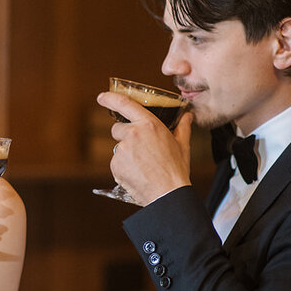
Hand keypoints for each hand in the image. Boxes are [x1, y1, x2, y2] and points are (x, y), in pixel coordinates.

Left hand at [98, 91, 192, 206]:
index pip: (124, 104)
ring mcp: (122, 149)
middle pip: (117, 128)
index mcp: (149, 124)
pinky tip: (137, 173)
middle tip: (140, 150)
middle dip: (125, 136)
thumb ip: (182, 126)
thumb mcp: (182, 144)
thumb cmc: (176, 169)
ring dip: (125, 153)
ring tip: (142, 165)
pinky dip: (123, 167)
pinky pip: (116, 162)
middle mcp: (133, 134)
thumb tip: (188, 116)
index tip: (102, 97)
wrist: (167, 193)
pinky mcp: (115, 164)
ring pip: (117, 147)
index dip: (110, 98)